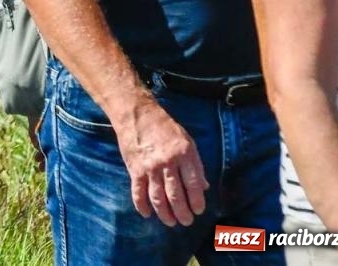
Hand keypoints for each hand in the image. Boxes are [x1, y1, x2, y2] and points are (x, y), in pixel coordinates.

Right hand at [114, 99, 207, 225]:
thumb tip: (203, 187)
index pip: (193, 185)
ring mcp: (149, 167)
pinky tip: (147, 214)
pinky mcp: (135, 169)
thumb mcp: (187, 141)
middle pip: (176, 195)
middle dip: (182, 213)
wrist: (136, 114)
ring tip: (171, 222)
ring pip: (158, 198)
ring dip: (165, 214)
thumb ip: (196, 165)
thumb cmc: (165, 127)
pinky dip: (142, 206)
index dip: (197, 202)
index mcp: (184, 155)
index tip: (198, 211)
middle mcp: (167, 163)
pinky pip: (138, 192)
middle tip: (186, 221)